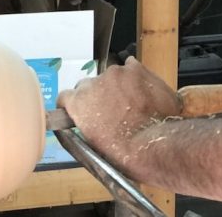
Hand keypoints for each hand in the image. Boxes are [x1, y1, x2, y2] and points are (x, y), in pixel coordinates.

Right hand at [57, 56, 181, 168]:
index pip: (65, 97)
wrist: (156, 144)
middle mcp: (93, 82)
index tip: (80, 111)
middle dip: (97, 96)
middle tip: (111, 111)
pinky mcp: (137, 69)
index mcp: (79, 102)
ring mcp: (116, 73)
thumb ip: (84, 123)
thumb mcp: (92, 145)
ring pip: (112, 77)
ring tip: (133, 103)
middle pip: (89, 85)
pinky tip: (143, 92)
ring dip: (118, 87)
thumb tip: (86, 119)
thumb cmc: (124, 153)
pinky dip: (135, 78)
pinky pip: (131, 68)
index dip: (72, 105)